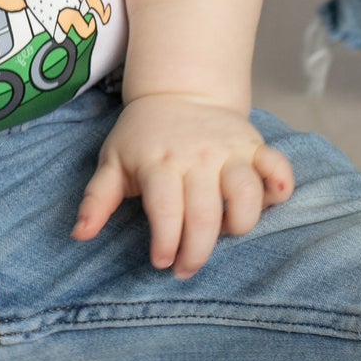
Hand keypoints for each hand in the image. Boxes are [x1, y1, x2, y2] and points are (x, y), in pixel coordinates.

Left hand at [73, 94, 293, 277]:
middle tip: (186, 269)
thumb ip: (97, 199)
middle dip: (197, 251)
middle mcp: (197, 156)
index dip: (167, 243)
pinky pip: (276, 166)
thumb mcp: (112, 161)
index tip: (162, 262)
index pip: (167, 210)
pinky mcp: (253, 145)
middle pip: (206, 213)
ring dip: (240, 225)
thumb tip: (79, 234)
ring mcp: (229, 150)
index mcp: (160, 163)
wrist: (179, 91)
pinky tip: (273, 201)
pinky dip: (280, 185)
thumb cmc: (142, 136)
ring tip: (225, 234)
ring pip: (246, 194)